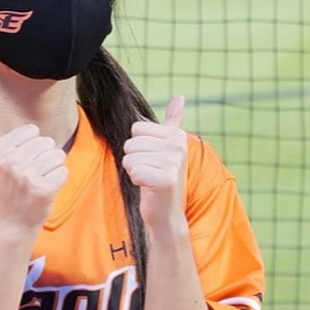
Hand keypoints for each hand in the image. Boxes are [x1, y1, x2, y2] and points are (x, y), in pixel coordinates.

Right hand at [0, 105, 68, 231]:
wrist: (13, 221)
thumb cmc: (5, 184)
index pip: (33, 131)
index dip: (32, 146)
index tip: (21, 162)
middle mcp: (9, 162)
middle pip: (47, 142)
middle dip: (43, 157)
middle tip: (30, 176)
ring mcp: (25, 177)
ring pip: (57, 155)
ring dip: (52, 168)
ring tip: (38, 181)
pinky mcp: (42, 190)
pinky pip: (63, 171)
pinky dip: (59, 180)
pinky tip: (45, 190)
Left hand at [121, 95, 187, 229]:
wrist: (166, 212)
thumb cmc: (160, 178)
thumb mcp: (167, 147)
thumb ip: (172, 121)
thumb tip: (180, 97)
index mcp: (176, 135)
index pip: (136, 129)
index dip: (137, 147)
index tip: (151, 160)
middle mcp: (178, 145)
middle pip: (131, 143)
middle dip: (134, 160)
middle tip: (149, 172)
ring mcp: (174, 162)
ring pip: (130, 158)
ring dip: (135, 172)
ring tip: (149, 179)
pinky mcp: (166, 179)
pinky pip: (134, 172)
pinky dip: (137, 182)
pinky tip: (149, 188)